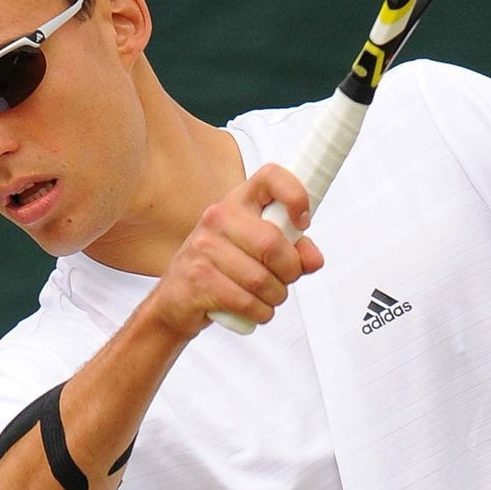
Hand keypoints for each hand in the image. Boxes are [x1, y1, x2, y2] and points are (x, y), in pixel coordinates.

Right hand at [146, 164, 324, 338]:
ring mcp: (203, 248)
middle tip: (285, 280)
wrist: (176, 300)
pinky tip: (254, 310)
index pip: (271, 177)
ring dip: (275, 297)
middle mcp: (218, 217)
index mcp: (238, 202)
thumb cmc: (223, 270)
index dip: (295, 195)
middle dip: (290, 272)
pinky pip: (247, 302)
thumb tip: (314, 259)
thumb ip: (293, 251)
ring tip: (266, 297)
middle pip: (272, 243)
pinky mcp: (197, 279)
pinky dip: (260, 313)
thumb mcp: (259, 253)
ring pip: (262, 280)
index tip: (302, 221)